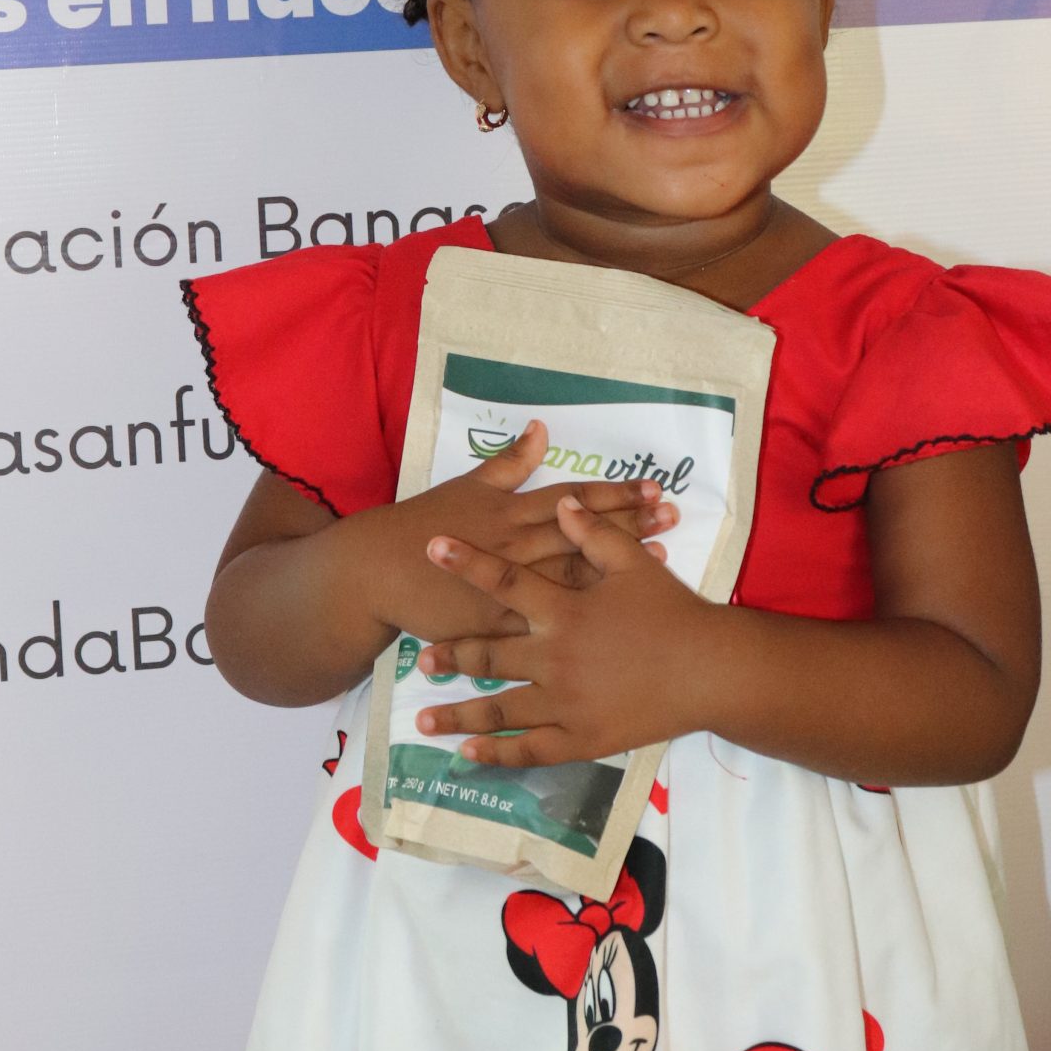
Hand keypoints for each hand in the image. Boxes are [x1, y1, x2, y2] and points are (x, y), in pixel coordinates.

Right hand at [354, 422, 677, 647]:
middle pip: (581, 532)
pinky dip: (576, 615)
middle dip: (629, 523)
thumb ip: (508, 462)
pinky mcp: (494, 622)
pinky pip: (541, 620)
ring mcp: (506, 584)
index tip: (654, 487)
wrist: (377, 569)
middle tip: (673, 516)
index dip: (614, 492)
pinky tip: (607, 615)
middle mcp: (514, 542)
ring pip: (569, 572)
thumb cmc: (423, 524)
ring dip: (615, 564)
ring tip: (660, 555)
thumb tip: (541, 429)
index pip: (571, 497)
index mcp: (508, 509)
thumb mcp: (467, 486)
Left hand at [413, 499, 719, 762]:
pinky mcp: (582, 739)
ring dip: (459, 714)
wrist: (711, 670)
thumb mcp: (634, 565)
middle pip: (491, 654)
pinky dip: (498, 753)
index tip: (431, 548)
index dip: (466, 563)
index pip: (505, 582)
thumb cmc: (673, 613)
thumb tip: (562, 501)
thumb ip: (594, 534)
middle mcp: (556, 656)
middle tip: (419, 658)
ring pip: (501, 709)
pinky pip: (531, 749)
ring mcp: (566, 703)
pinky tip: (469, 754)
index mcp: (565, 610)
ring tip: (424, 720)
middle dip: (451, 654)